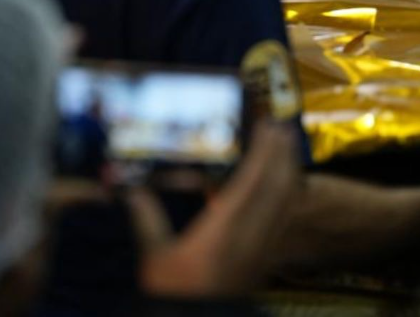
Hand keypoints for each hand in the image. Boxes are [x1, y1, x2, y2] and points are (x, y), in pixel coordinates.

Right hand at [130, 123, 299, 296]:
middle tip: (282, 127)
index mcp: (224, 229)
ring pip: (284, 201)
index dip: (262, 151)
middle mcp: (250, 235)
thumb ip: (146, 218)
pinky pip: (282, 218)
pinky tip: (283, 186)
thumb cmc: (177, 293)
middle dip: (282, 153)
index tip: (266, 126)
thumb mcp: (155, 256)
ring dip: (287, 170)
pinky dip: (286, 194)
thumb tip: (131, 189)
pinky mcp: (264, 258)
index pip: (251, 181)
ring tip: (287, 148)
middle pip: (276, 186)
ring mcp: (261, 247)